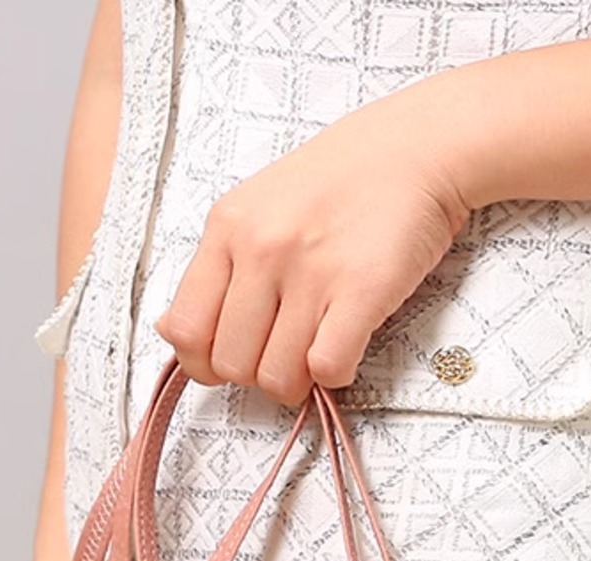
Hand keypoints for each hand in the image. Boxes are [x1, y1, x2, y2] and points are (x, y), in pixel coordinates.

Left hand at [154, 76, 469, 407]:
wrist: (414, 149)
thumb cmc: (335, 184)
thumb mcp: (256, 209)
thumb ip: (217, 270)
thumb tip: (177, 335)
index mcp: (227, 229)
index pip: (184, 330)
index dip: (205, 361)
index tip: (233, 354)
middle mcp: (262, 249)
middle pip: (231, 364)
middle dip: (256, 374)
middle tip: (284, 353)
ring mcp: (311, 270)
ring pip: (277, 377)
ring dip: (297, 381)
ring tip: (314, 352)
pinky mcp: (362, 290)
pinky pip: (327, 369)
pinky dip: (334, 376)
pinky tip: (343, 348)